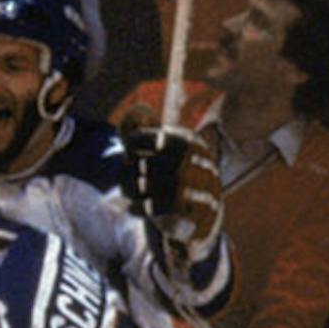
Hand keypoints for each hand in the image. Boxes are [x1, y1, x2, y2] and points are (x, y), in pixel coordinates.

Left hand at [121, 124, 221, 247]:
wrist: (193, 217)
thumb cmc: (165, 178)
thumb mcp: (152, 152)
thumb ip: (139, 130)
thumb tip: (135, 110)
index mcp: (191, 143)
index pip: (162, 136)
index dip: (137, 140)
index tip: (128, 150)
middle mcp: (202, 163)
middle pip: (160, 162)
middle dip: (132, 170)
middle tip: (123, 177)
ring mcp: (206, 187)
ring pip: (163, 185)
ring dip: (135, 189)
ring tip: (126, 191)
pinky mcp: (202, 211)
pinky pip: (170, 207)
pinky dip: (144, 207)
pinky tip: (132, 208)